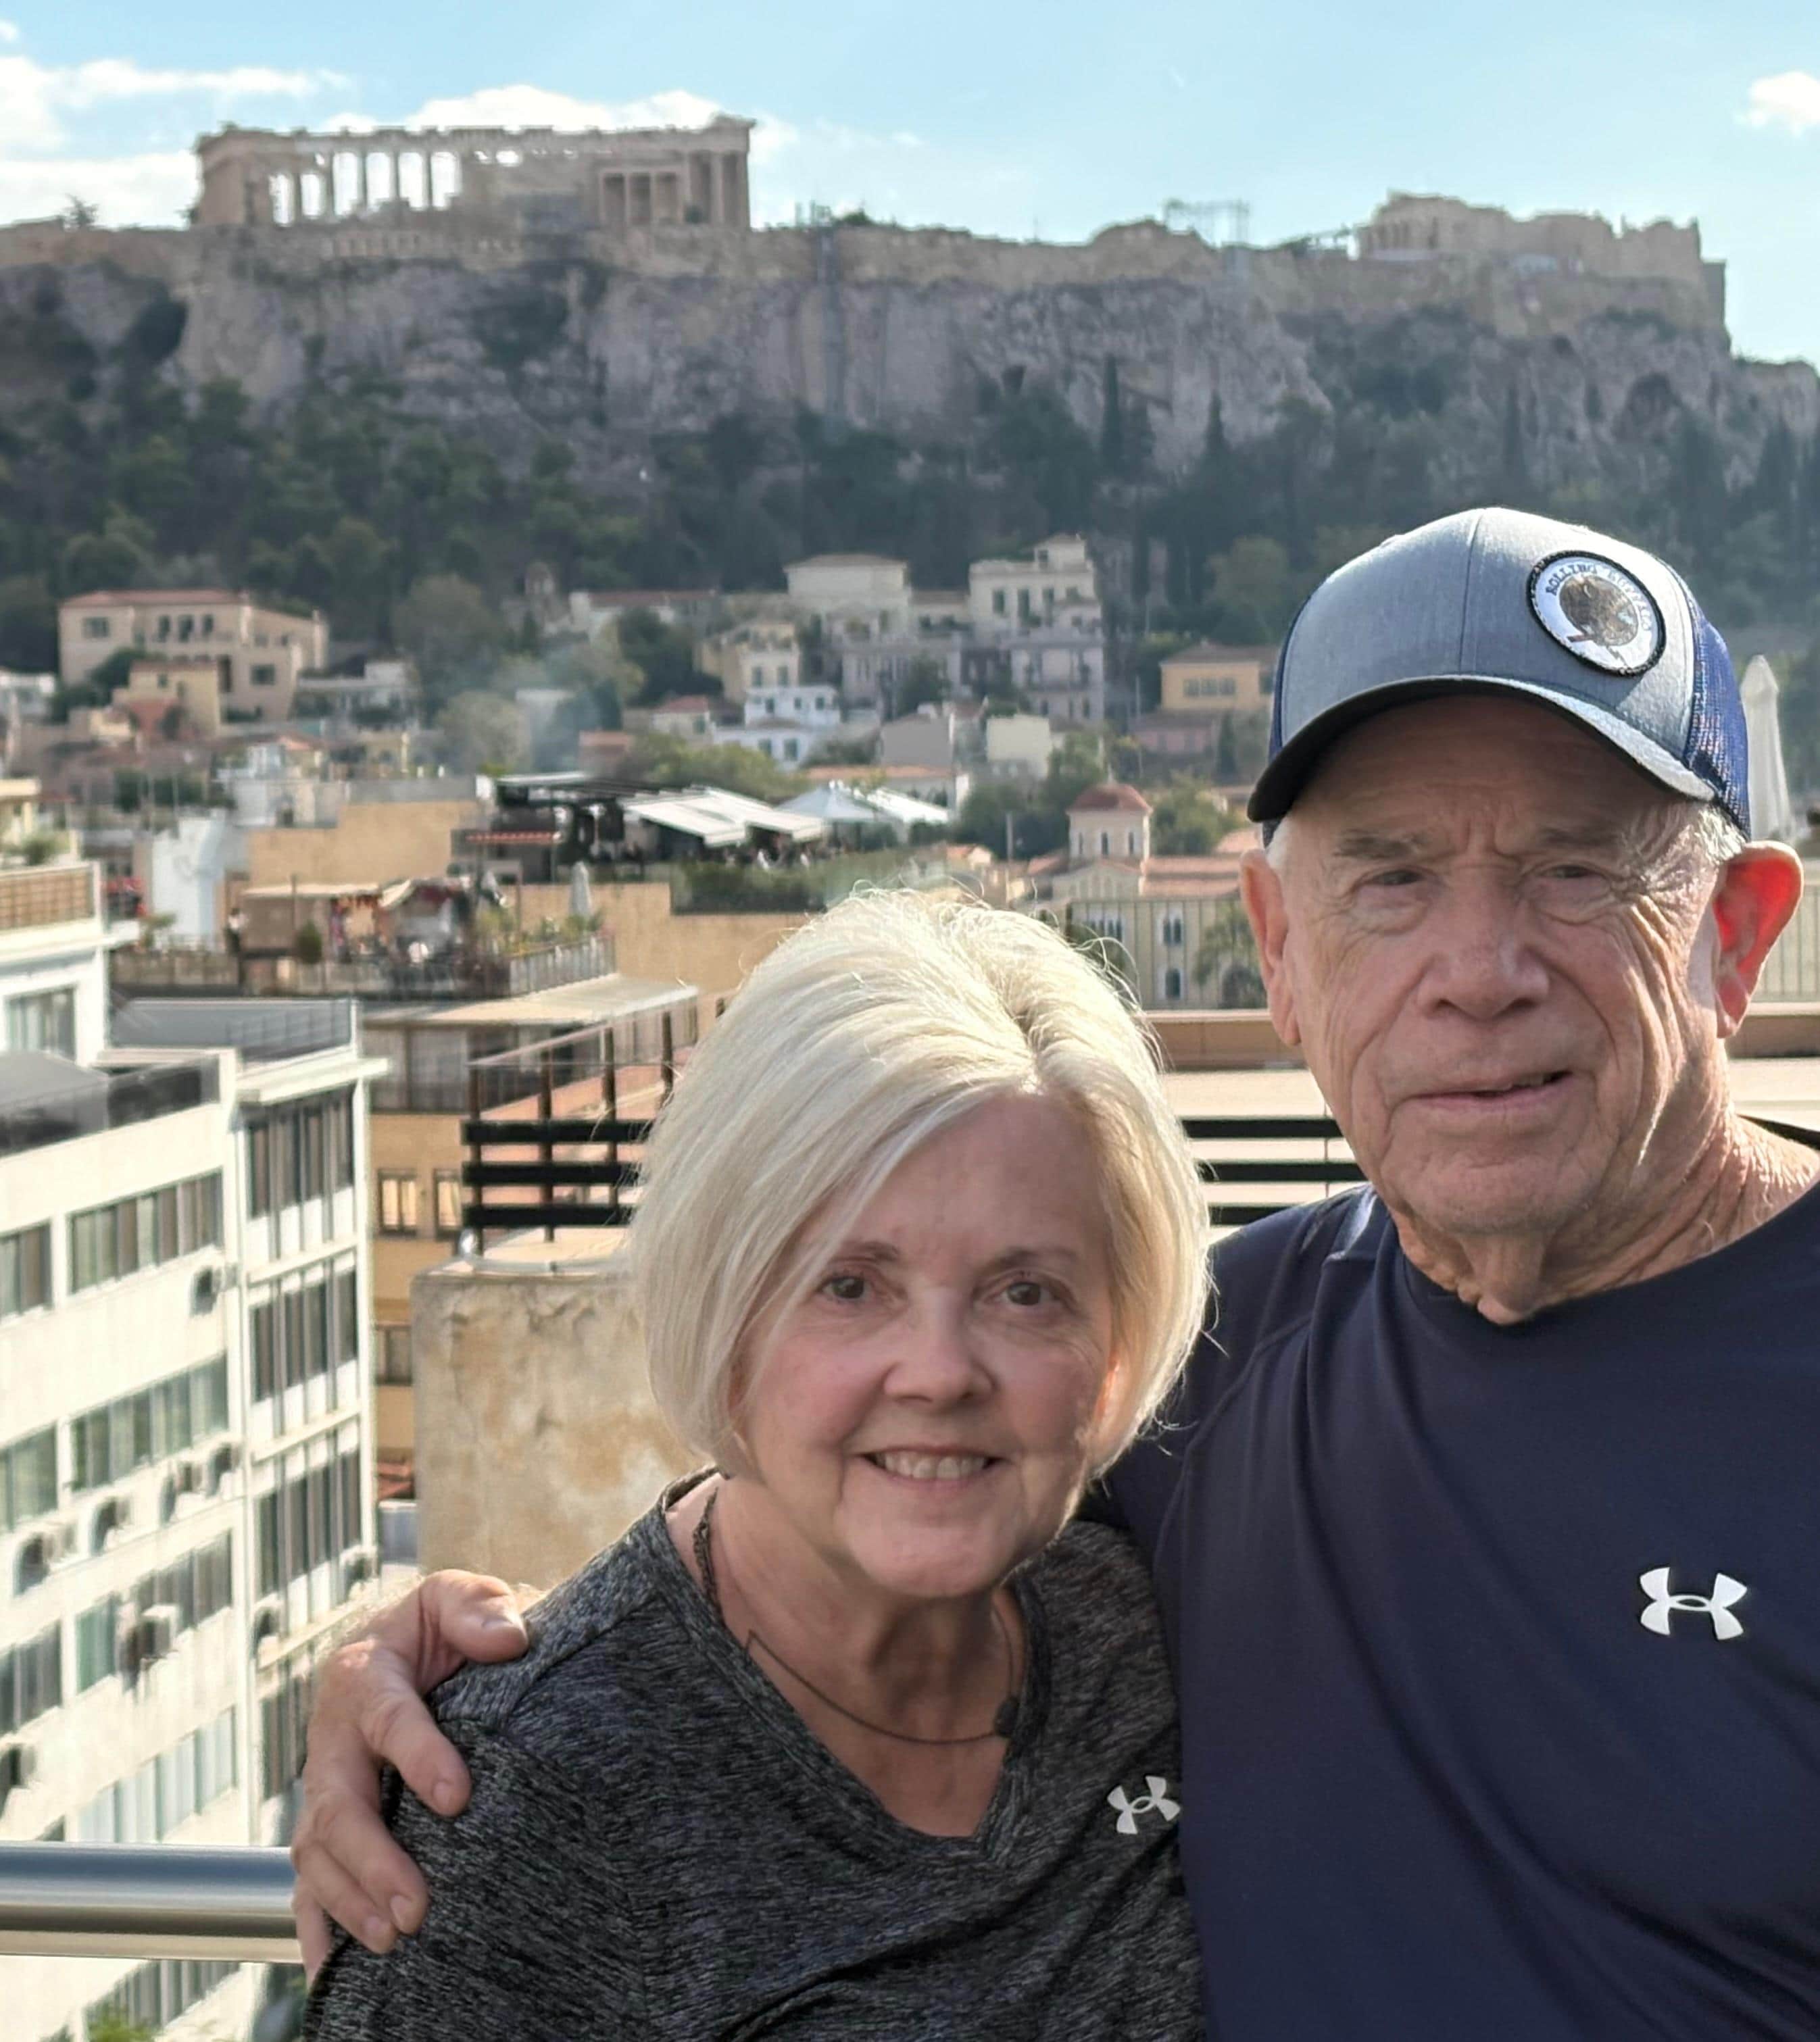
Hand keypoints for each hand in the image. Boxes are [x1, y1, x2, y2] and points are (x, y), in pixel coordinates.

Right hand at [289, 1571, 535, 1974]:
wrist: (411, 1651)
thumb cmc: (443, 1626)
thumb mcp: (459, 1597)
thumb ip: (478, 1606)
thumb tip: (509, 1636)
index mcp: (363, 1673)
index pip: (388, 1717)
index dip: (419, 1756)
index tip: (458, 1797)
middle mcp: (332, 1736)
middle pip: (339, 1803)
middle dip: (374, 1859)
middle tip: (416, 1905)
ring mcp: (324, 1786)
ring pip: (317, 1852)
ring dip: (351, 1900)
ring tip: (396, 1939)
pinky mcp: (326, 1827)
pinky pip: (308, 1883)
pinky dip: (317, 1927)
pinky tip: (334, 1971)